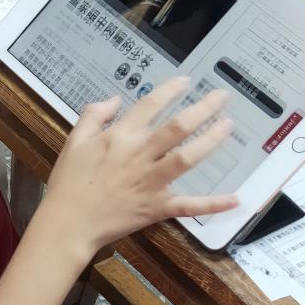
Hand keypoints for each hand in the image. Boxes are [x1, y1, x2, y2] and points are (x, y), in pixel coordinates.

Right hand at [41, 79, 237, 259]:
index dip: (171, 90)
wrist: (68, 224)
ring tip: (228, 125)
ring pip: (187, 157)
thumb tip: (113, 100)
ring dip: (210, 140)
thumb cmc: (69, 183)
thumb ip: (93, 115)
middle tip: (222, 97)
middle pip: (178, 127)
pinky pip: (189, 205)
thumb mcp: (74, 142)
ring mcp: (151, 182)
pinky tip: (235, 199)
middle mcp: (140, 155)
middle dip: (203, 108)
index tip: (186, 81)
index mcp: (120, 137)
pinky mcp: (157, 207)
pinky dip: (212, 204)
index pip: (150, 105)